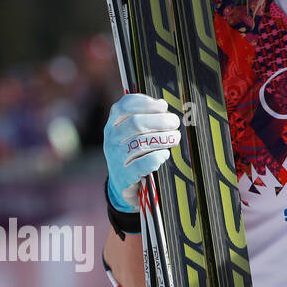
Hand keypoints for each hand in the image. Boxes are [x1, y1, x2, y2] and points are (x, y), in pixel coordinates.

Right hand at [104, 93, 180, 211]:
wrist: (123, 183)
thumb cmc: (135, 151)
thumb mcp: (134, 132)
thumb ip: (146, 117)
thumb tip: (162, 104)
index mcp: (114, 124)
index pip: (124, 106)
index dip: (145, 103)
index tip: (162, 105)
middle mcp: (112, 138)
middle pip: (136, 123)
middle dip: (160, 121)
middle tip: (175, 123)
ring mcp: (116, 157)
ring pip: (140, 143)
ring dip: (163, 138)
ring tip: (175, 138)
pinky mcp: (124, 175)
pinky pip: (142, 164)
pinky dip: (156, 158)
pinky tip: (164, 155)